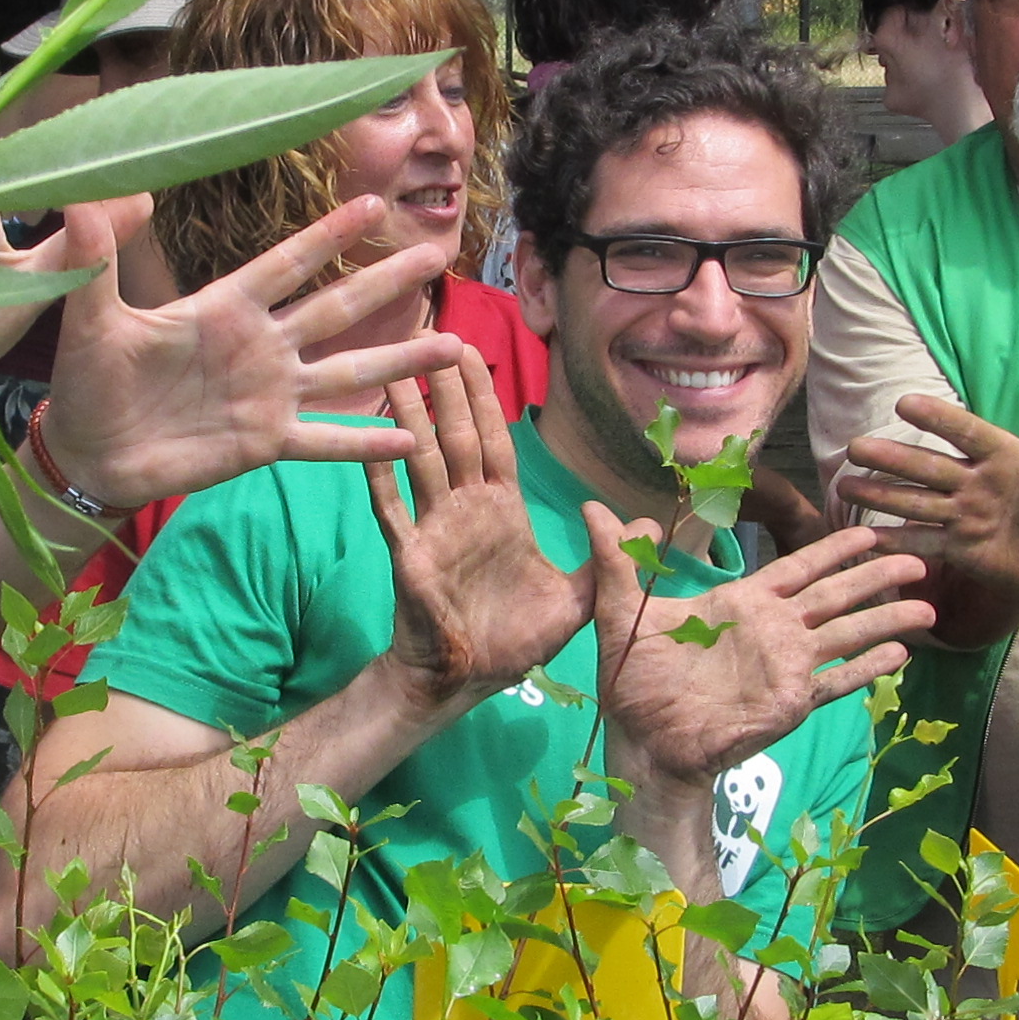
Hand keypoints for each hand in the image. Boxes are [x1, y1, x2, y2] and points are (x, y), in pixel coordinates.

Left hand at [41, 195, 465, 510]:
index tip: (373, 204)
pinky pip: (325, 440)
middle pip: (336, 307)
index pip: (287, 263)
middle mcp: (260, 346)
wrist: (89, 453)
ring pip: (348, 371)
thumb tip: (78, 195)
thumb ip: (96, 260)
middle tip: (437, 256)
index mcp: (224, 308)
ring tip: (453, 349)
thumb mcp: (90, 317)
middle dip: (386, 282)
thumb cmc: (88, 380)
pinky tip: (412, 439)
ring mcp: (269, 394)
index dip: (328, 235)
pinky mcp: (265, 441)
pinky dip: (365, 441)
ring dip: (399, 359)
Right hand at [366, 353, 584, 718]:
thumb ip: (608, 561)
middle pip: (457, 436)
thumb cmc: (513, 640)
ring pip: (420, 459)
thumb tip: (648, 526)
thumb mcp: (576, 601)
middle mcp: (464, 510)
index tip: (472, 354)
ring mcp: (434, 529)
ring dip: (410, 414)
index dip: (485, 397)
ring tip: (396, 369)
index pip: (496, 442)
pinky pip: (392, 509)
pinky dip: (381, 475)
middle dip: (447, 388)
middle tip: (434, 336)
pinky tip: (370, 441)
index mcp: (501, 511)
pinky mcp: (411, 556)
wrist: (465, 683)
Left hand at [581, 507, 929, 785]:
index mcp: (742, 605)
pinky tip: (899, 657)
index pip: (798, 567)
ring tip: (927, 606)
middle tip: (919, 556)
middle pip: (836, 594)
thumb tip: (593, 507)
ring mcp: (786, 667)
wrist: (643, 744)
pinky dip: (867, 669)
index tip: (868, 530)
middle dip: (875, 576)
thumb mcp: (621, 614)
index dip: (834, 548)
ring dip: (886, 619)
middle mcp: (773, 632)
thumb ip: (617, 561)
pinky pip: (836, 682)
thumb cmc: (634, 683)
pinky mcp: (790, 703)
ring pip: (846, 633)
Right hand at [828, 393, 1018, 613]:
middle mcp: (974, 482)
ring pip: (918, 502)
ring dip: (882, 495)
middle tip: (855, 447)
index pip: (966, 432)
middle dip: (892, 457)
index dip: (938, 419)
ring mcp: (964, 515)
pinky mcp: (961, 548)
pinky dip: (898, 543)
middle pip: (928, 467)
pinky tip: (868, 539)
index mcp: (1001, 454)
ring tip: (845, 486)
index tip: (904, 404)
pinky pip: (926, 543)